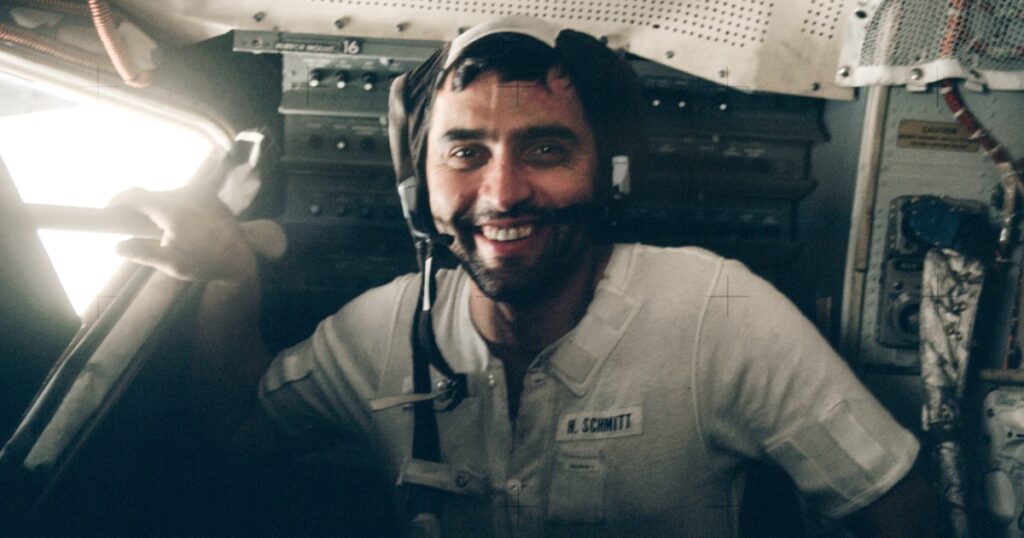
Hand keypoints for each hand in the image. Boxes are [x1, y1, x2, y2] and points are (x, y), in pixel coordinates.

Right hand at [107, 187, 282, 283]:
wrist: (241, 256)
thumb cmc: (206, 263)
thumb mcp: (174, 265)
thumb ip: (144, 254)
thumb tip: (117, 247)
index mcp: (174, 209)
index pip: (134, 195)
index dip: (116, 202)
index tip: (107, 213)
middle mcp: (186, 193)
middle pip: (150, 196)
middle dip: (138, 210)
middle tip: (130, 228)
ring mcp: (199, 191)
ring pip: (165, 195)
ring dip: (156, 209)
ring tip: (158, 231)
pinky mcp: (208, 194)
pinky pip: (181, 196)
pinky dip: (172, 207)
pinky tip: (177, 226)